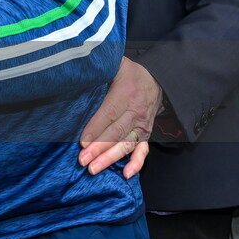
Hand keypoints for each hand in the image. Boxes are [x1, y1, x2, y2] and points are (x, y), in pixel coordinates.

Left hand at [78, 57, 161, 177]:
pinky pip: (143, 150)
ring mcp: (142, 125)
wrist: (158, 80)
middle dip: (99, 148)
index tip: (82, 142)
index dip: (96, 128)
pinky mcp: (147, 134)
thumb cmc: (129, 73)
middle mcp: (136, 111)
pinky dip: (136, 163)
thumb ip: (100, 66)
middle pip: (116, 132)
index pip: (109, 113)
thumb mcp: (116, 63)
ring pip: (126, 144)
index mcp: (125, 93)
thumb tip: (81, 67)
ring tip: (94, 169)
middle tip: (83, 160)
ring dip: (110, 158)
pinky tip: (126, 174)